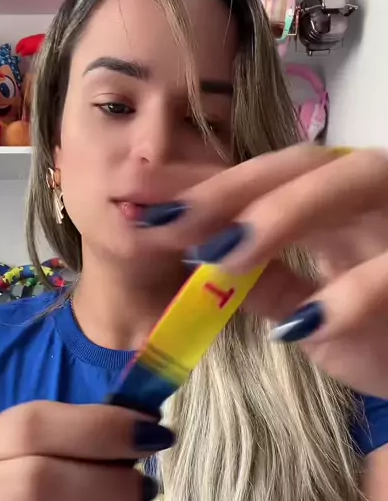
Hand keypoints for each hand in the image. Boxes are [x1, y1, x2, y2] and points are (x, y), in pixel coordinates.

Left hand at [139, 145, 387, 398]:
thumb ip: (260, 280)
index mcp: (340, 202)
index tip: (138, 197)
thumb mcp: (306, 310)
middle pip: (308, 165)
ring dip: (284, 217)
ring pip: (357, 184)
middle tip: (166, 222)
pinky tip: (301, 328)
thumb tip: (194, 253)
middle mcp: (377, 193)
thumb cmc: (380, 336)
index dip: (204, 184)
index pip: (268, 176)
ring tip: (221, 256)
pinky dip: (351, 296)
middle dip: (234, 192)